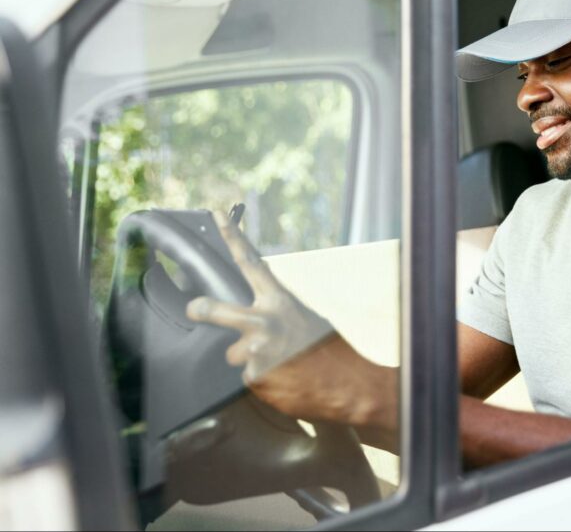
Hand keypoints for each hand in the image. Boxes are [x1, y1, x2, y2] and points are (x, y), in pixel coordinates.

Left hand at [185, 213, 396, 430]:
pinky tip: (281, 380)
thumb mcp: (304, 319)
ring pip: (233, 354)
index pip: (250, 263)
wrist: (347, 384)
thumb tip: (249, 318)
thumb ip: (275, 312)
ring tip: (276, 364)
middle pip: (217, 309)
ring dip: (248, 360)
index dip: (231, 237)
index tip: (215, 215)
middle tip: (194, 308)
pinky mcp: (255, 376)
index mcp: (280, 301)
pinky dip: (261, 380)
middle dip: (202, 309)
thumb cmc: (327, 350)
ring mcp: (257, 349)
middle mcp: (265, 321)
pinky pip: (247, 377)